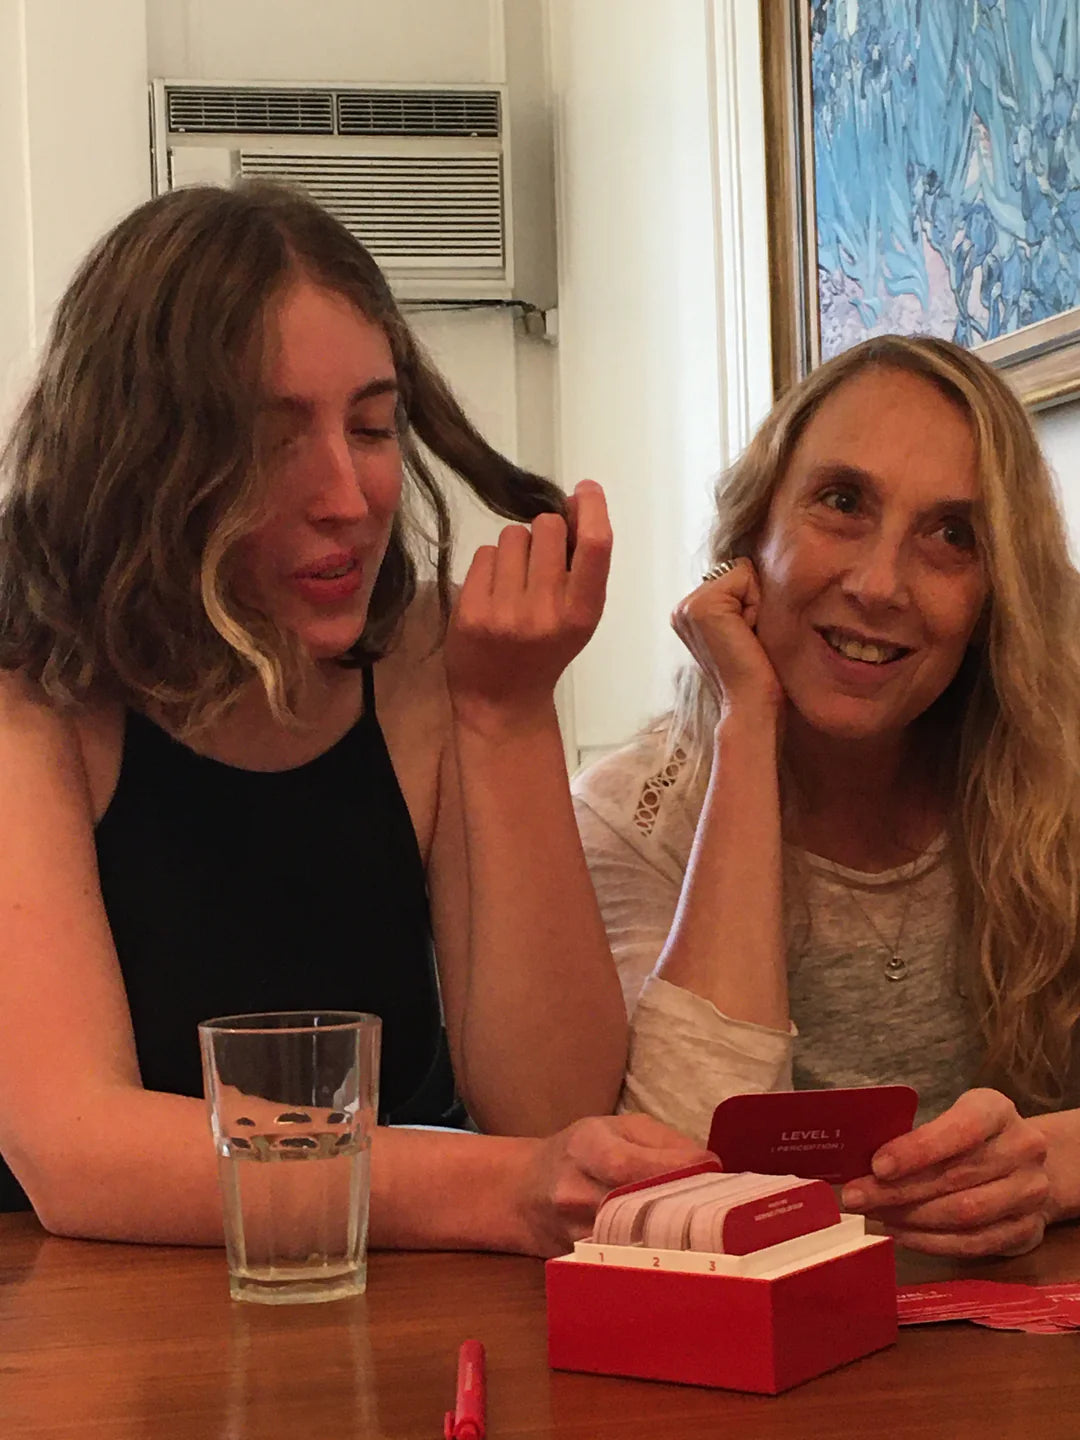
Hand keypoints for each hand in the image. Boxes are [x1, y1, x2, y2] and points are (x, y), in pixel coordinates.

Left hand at [445, 480, 611, 735]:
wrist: (502, 702)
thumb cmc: (546, 651)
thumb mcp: (577, 617)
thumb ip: (581, 567)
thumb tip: (578, 501)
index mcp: (582, 613)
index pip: (595, 546)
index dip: (592, 508)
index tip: (586, 490)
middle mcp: (546, 611)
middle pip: (547, 527)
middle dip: (544, 534)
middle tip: (538, 565)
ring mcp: (505, 612)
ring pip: (511, 536)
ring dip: (513, 549)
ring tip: (513, 583)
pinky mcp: (470, 611)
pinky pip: (482, 554)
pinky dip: (488, 567)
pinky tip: (491, 593)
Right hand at [515, 1113, 711, 1257]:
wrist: (524, 1192)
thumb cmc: (580, 1151)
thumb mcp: (618, 1127)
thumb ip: (663, 1142)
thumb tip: (709, 1167)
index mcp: (584, 1147)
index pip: (628, 1164)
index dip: (674, 1171)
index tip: (711, 1174)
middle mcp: (573, 1193)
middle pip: (636, 1208)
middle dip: (682, 1208)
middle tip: (719, 1207)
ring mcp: (573, 1234)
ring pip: (635, 1242)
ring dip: (675, 1236)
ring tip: (705, 1228)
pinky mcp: (580, 1262)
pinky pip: (626, 1261)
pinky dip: (656, 1256)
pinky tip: (678, 1249)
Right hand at [671, 558, 782, 718]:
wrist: (751, 706)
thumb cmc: (758, 675)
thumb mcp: (744, 630)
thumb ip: (739, 602)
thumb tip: (755, 572)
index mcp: (689, 614)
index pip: (734, 578)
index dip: (752, 604)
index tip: (748, 639)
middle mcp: (682, 608)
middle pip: (737, 571)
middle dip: (753, 601)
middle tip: (749, 640)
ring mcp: (687, 607)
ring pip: (741, 573)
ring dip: (755, 604)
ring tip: (749, 638)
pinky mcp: (701, 606)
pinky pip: (744, 576)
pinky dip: (755, 604)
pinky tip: (748, 635)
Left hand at [839, 1088, 1050, 1256]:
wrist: (1029, 1168)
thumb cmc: (970, 1138)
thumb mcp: (948, 1119)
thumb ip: (914, 1135)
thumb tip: (859, 1161)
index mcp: (997, 1111)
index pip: (961, 1129)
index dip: (918, 1150)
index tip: (877, 1166)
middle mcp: (1022, 1149)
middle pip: (957, 1177)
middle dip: (898, 1191)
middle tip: (856, 1197)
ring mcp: (1030, 1193)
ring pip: (965, 1214)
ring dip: (910, 1219)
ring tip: (873, 1215)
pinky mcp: (1027, 1231)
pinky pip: (973, 1243)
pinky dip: (930, 1241)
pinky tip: (899, 1233)